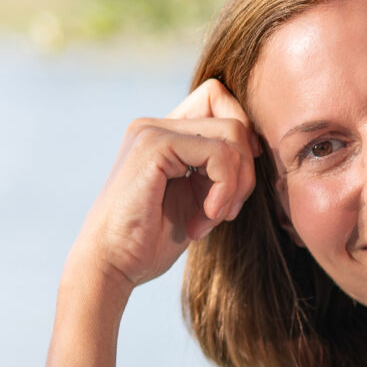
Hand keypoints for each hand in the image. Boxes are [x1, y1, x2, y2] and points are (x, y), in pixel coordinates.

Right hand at [68, 78, 258, 293]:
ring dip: (236, 185)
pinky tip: (204, 220)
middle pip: (234, 116)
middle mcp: (157, 125)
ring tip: (212, 218)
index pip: (220, 101)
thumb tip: (256, 149)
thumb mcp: (196, 200)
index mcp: (165, 134)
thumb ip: (217, 172)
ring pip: (233, 133)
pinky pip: (219, 154)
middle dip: (246, 169)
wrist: (110, 265)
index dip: (243, 138)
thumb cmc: (148, 242)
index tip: (237, 185)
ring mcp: (153, 130)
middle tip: (226, 211)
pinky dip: (224, 190)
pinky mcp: (155, 145)